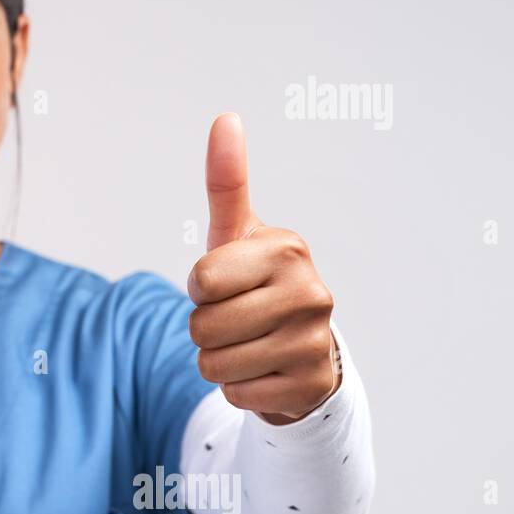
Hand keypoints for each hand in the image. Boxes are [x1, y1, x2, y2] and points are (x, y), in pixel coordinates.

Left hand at [186, 113, 338, 423]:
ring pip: (214, 365)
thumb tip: (225, 118)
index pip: (201, 281)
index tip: (223, 284)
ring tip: (246, 345)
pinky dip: (238, 388)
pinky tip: (263, 371)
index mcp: (287, 249)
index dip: (199, 288)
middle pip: (202, 327)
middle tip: (234, 320)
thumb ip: (227, 182)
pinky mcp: (309, 386)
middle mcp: (311, 292)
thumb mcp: (237, 236)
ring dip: (217, 361)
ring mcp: (315, 341)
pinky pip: (236, 394)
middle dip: (204, 329)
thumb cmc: (255, 283)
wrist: (300, 349)